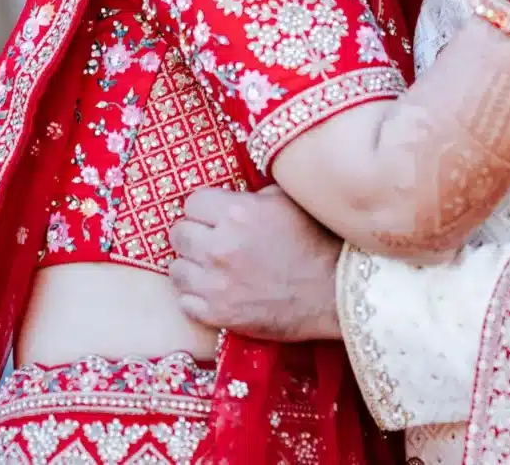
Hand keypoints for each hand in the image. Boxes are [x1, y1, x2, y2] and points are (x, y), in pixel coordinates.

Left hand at [168, 186, 342, 341]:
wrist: (333, 293)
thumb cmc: (315, 243)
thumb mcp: (287, 202)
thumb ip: (252, 195)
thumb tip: (230, 195)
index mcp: (237, 213)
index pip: (192, 203)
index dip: (204, 208)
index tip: (214, 216)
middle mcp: (220, 247)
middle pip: (178, 233)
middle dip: (193, 234)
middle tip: (211, 240)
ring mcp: (216, 284)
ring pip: (176, 269)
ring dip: (191, 266)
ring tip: (211, 268)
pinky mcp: (217, 315)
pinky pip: (185, 302)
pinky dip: (196, 297)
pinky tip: (215, 291)